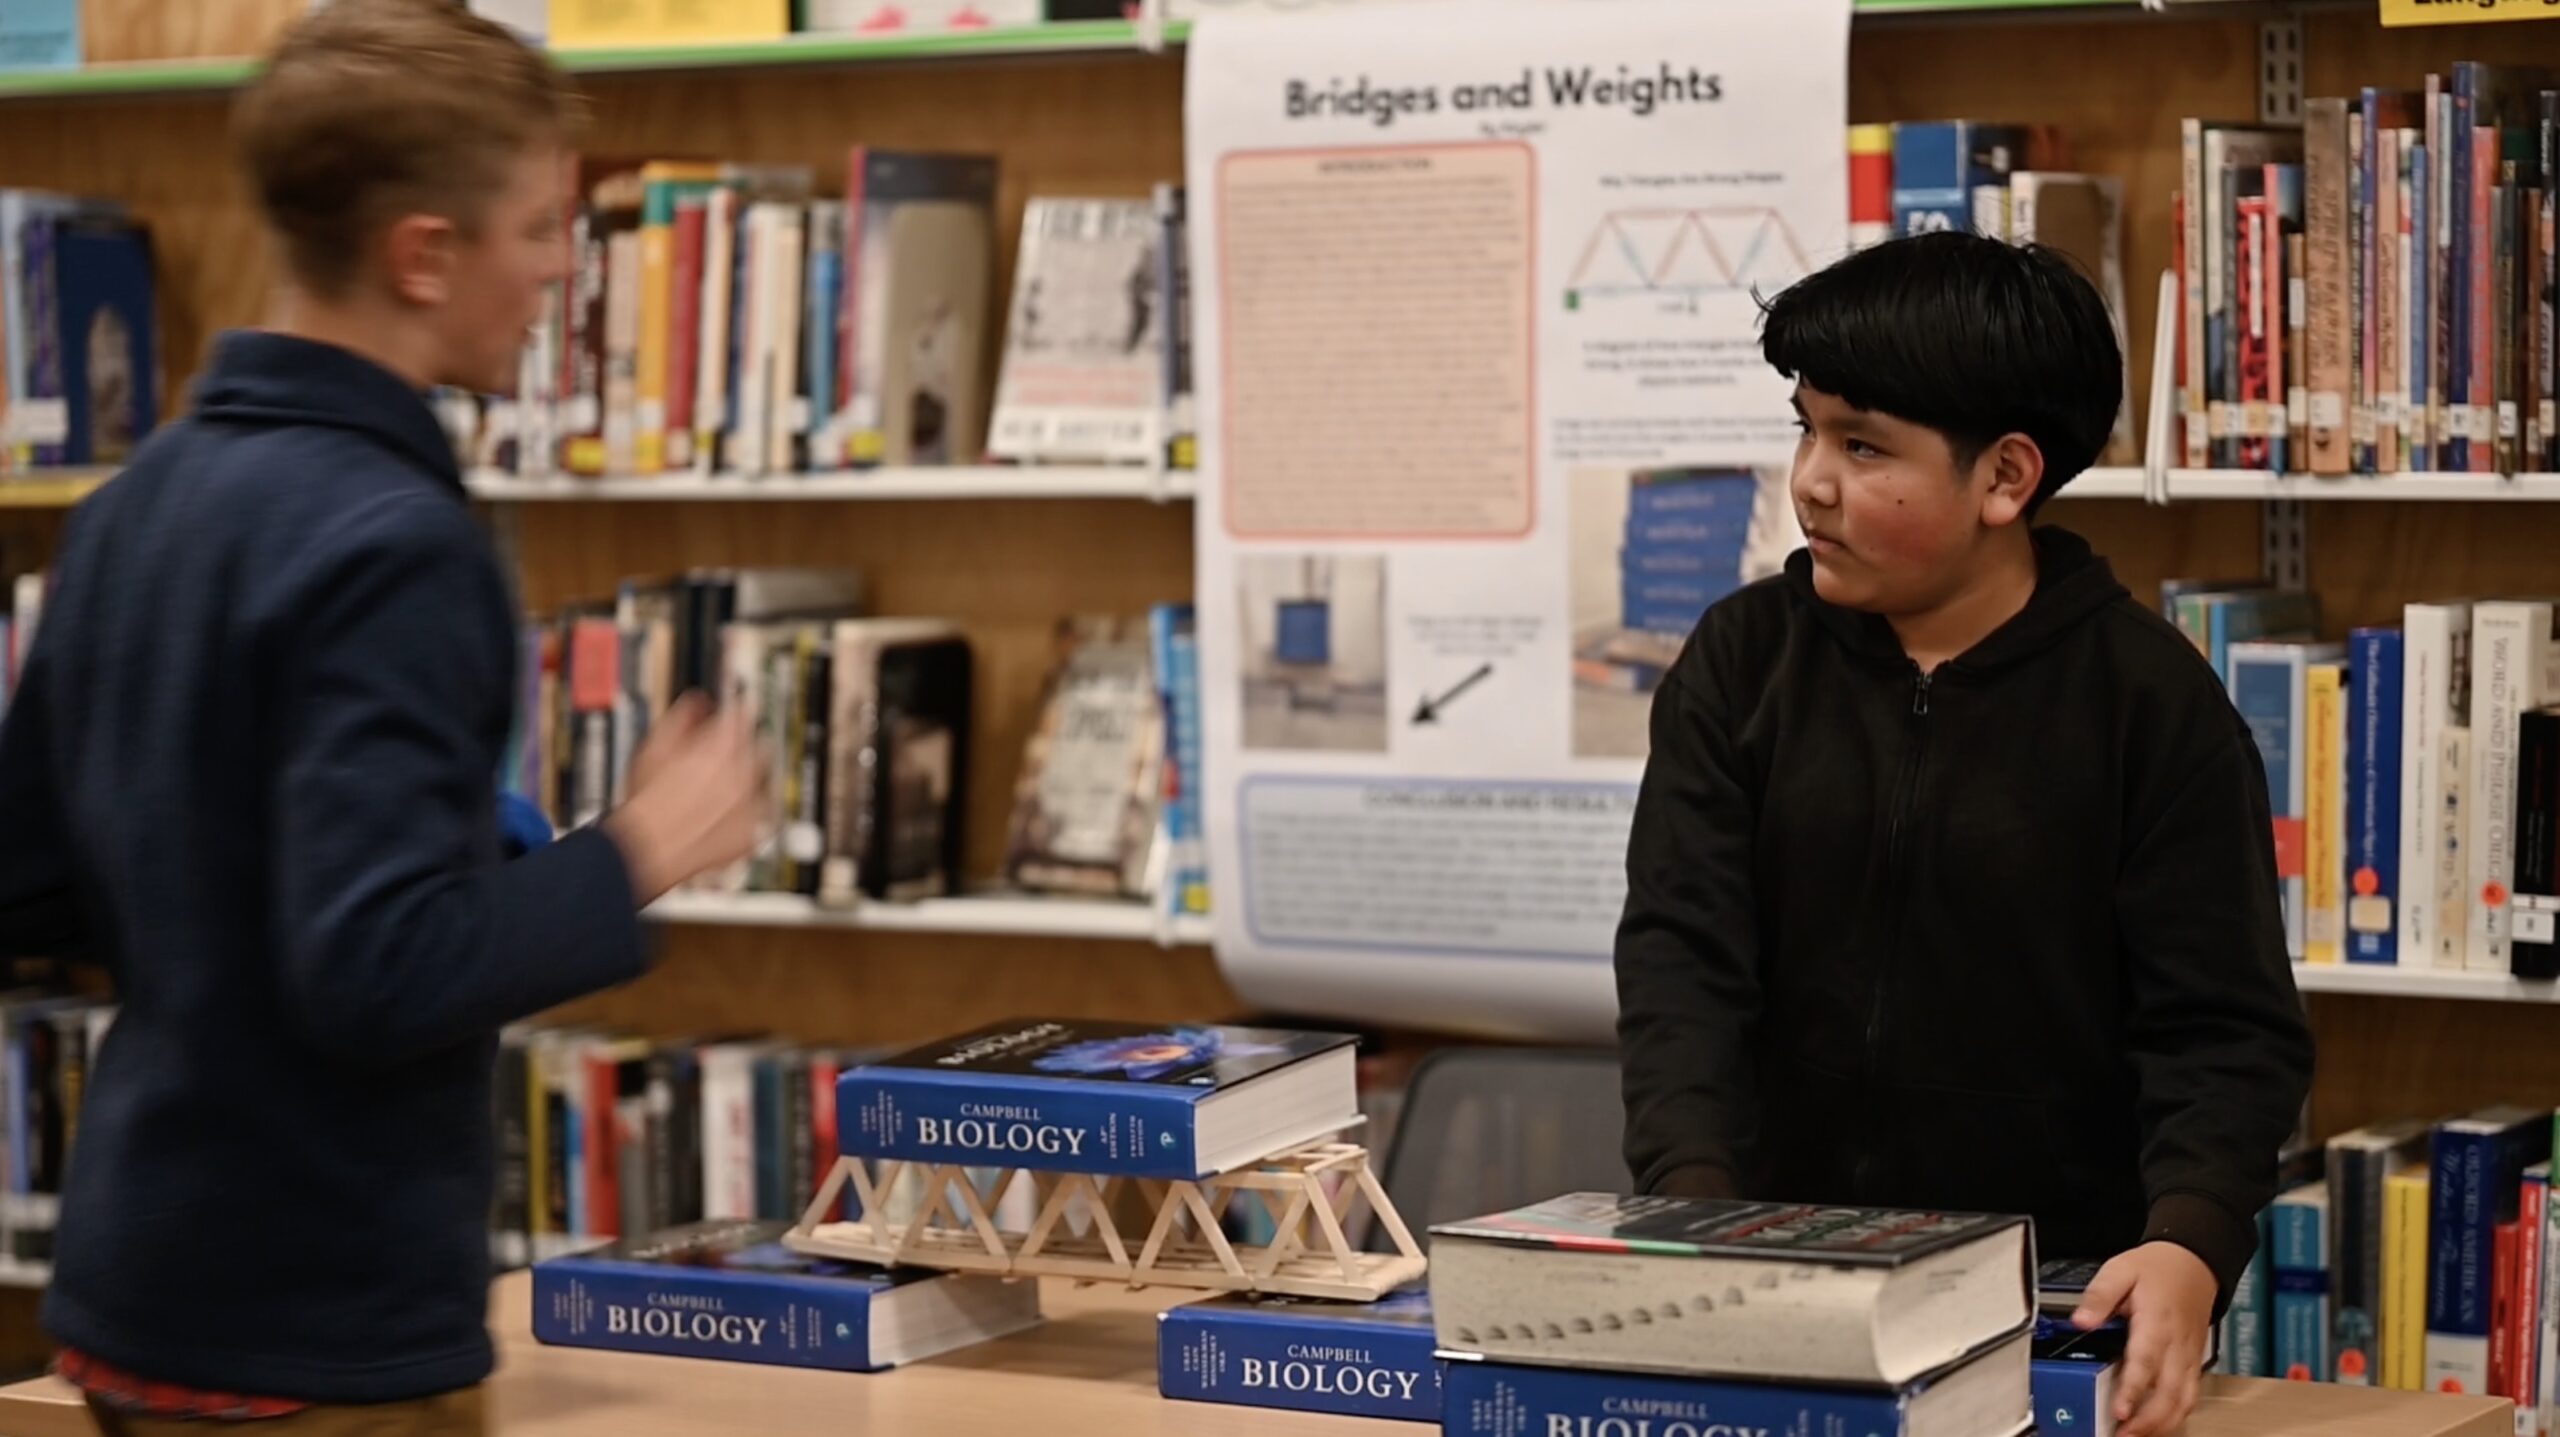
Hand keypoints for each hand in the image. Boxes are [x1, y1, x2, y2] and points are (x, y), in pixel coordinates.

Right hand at [603, 692, 764, 902]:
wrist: (646, 853)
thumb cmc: (646, 804)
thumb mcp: (654, 748)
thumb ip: (683, 718)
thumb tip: (697, 702)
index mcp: (721, 747)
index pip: (743, 714)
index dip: (739, 711)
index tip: (738, 709)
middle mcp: (743, 774)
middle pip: (758, 748)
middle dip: (745, 750)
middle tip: (725, 758)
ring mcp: (751, 807)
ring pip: (761, 785)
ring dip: (747, 785)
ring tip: (720, 793)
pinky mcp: (751, 836)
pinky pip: (759, 819)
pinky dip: (746, 817)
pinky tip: (722, 819)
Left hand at [2072, 1241, 2216, 1436]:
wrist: (2194, 1262)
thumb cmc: (2157, 1268)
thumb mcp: (2120, 1270)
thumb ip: (2099, 1296)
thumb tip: (2081, 1320)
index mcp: (2157, 1323)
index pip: (2145, 1363)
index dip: (2132, 1390)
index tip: (2120, 1411)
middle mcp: (2177, 1345)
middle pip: (2169, 1392)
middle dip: (2148, 1420)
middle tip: (2124, 1435)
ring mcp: (2189, 1357)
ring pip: (2185, 1400)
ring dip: (2164, 1424)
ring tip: (2137, 1436)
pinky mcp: (2195, 1362)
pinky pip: (2192, 1395)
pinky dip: (2178, 1415)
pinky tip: (2159, 1426)